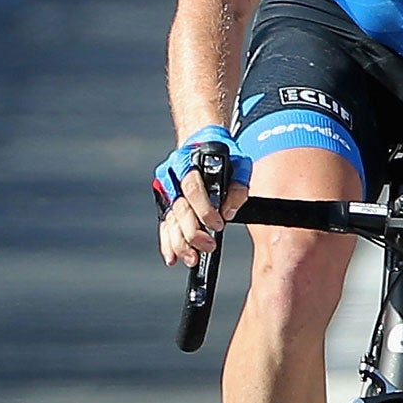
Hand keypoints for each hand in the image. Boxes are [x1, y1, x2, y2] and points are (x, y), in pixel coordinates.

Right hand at [155, 127, 251, 267]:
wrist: (201, 144)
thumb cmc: (223, 157)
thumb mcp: (238, 164)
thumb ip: (238, 185)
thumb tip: (228, 212)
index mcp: (190, 163)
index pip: (193, 189)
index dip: (204, 209)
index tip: (218, 225)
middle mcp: (172, 177)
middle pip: (180, 208)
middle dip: (193, 231)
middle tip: (208, 246)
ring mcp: (165, 190)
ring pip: (170, 220)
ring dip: (179, 242)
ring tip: (191, 258)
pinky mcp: (163, 202)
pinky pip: (164, 225)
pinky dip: (168, 243)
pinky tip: (173, 258)